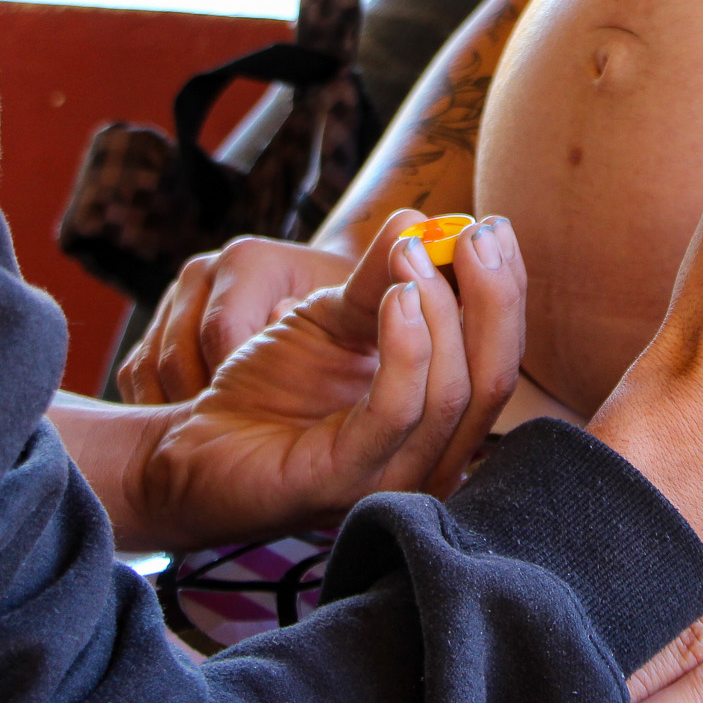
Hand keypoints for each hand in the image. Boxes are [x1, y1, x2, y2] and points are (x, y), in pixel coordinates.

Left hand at [120, 212, 525, 549]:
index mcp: (444, 422)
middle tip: (474, 234)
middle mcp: (434, 457)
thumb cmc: (272, 384)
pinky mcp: (346, 481)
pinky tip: (396, 298)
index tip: (493, 228)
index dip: (507, 292)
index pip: (501, 356)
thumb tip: (423, 220)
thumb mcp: (334, 317)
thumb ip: (381, 279)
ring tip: (413, 255)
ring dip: (441, 312)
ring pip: (453, 393)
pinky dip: (405, 351)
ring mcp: (394, 476)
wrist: (195, 440)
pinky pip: (396, 413)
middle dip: (493, 299)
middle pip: (495, 377)